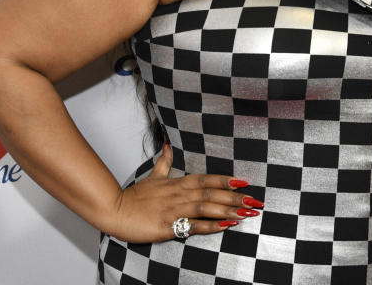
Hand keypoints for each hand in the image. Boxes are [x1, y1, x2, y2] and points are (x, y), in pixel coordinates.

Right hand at [105, 144, 262, 242]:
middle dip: (236, 197)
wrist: (115, 210)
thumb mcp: (152, 176)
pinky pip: (194, 226)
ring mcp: (175, 209)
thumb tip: (168, 145)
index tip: (245, 182)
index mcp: (178, 182)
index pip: (207, 179)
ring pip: (207, 207)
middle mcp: (180, 194)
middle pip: (213, 193)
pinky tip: (226, 226)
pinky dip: (211, 225)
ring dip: (229, 210)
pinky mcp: (168, 225)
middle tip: (256, 201)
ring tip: (247, 213)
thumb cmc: (135, 196)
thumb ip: (164, 162)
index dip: (226, 180)